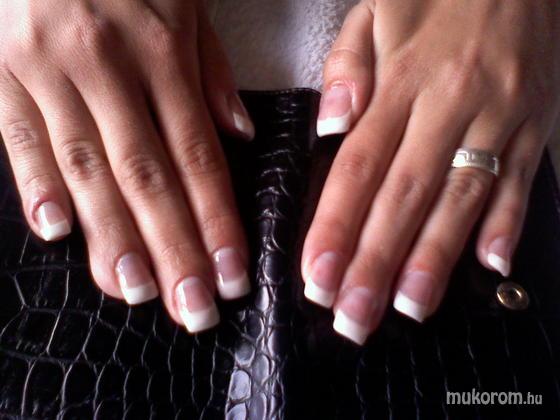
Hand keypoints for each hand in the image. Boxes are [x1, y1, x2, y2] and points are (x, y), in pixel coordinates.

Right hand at [0, 0, 253, 332]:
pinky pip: (19, 135)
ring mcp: (48, 69)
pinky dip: (37, 185)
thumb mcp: (187, 1)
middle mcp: (108, 67)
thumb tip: (239, 134)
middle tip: (192, 308)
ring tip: (136, 290)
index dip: (217, 221)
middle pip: (147, 177)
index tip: (231, 274)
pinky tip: (56, 234)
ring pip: (86, 168)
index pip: (198, 156)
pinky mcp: (0, 69)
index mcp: (161, 51)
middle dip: (173, 249)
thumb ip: (211, 70)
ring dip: (112, 237)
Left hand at [303, 0, 559, 343]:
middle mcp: (449, 105)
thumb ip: (347, 66)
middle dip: (375, 261)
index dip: (336, 225)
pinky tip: (488, 265)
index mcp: (401, 80)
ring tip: (407, 308)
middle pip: (404, 196)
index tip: (317, 274)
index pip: (358, 166)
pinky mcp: (538, 124)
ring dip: (433, 259)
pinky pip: (524, 181)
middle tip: (352, 316)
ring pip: (461, 199)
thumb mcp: (377, 9)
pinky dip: (508, 224)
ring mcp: (500, 118)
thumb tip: (330, 125)